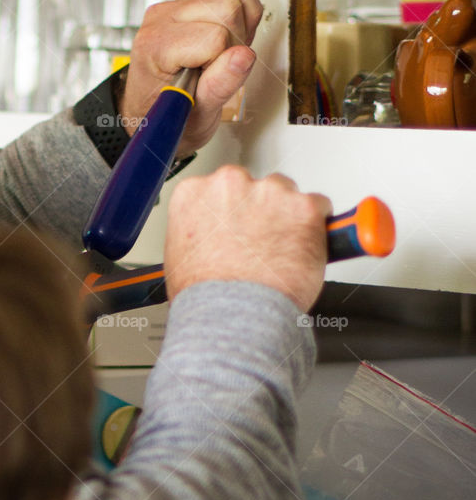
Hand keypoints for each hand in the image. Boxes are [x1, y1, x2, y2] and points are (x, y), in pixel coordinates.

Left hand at [119, 0, 262, 154]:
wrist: (151, 110)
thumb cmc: (171, 114)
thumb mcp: (196, 117)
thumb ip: (219, 86)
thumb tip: (243, 57)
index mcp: (158, 48)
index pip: (215, 35)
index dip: (230, 59)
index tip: (221, 76)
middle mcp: (162, 19)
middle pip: (226, 3)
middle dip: (239, 35)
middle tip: (228, 59)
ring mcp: (173, 4)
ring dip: (244, 11)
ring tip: (232, 40)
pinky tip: (234, 20)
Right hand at [163, 166, 331, 312]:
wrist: (231, 315)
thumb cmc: (205, 296)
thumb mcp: (179, 256)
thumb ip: (202, 233)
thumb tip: (216, 238)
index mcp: (195, 192)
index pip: (222, 188)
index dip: (235, 211)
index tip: (241, 228)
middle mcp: (230, 184)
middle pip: (257, 187)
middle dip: (263, 211)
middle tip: (263, 245)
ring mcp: (269, 193)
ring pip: (289, 195)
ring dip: (289, 218)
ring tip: (283, 254)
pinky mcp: (304, 207)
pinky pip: (320, 208)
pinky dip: (317, 228)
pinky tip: (305, 251)